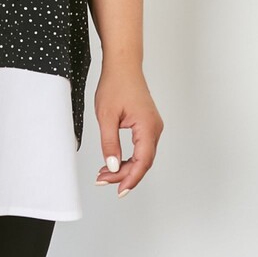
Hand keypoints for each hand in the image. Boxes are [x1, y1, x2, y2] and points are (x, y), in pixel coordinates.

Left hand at [93, 65, 163, 197]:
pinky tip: (113, 162)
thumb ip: (109, 143)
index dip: (130, 178)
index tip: (119, 190)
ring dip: (125, 167)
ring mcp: (152, 127)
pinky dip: (128, 157)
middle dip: (124, 175)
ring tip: (104, 174)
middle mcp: (154, 128)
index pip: (142, 161)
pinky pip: (141, 148)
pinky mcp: (147, 125)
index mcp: (147, 126)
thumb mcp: (106, 116)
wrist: (123, 66)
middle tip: (102, 181)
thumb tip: (112, 166)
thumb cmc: (115, 85)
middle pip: (143, 162)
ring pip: (142, 156)